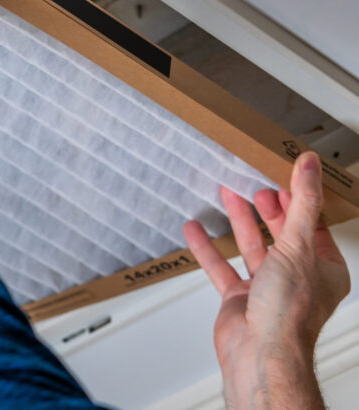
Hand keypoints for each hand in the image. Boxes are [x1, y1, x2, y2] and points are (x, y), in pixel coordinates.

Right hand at [184, 151, 350, 408]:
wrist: (260, 352)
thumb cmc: (288, 312)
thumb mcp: (298, 246)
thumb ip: (302, 204)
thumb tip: (310, 167)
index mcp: (324, 269)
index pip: (313, 224)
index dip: (298, 199)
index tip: (284, 175)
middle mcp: (297, 278)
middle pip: (281, 233)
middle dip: (266, 207)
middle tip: (253, 182)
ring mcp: (266, 288)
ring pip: (251, 246)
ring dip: (238, 220)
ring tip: (226, 193)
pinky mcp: (239, 298)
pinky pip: (221, 266)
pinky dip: (207, 247)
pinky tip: (195, 230)